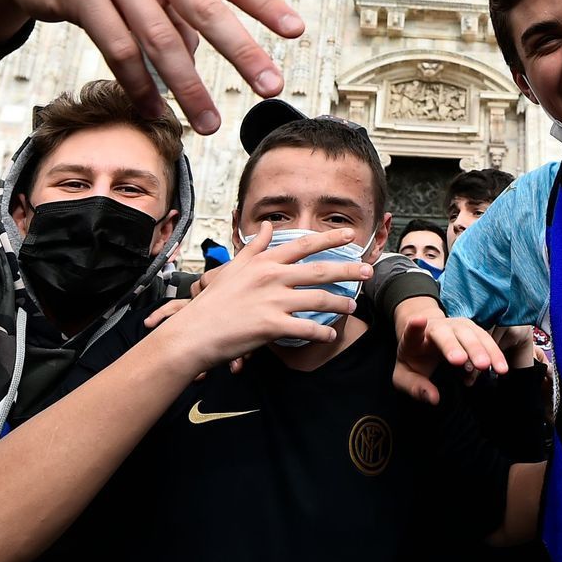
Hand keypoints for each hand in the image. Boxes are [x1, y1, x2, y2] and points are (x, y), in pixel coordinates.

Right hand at [0, 0, 302, 133]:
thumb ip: (177, 8)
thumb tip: (203, 53)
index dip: (265, 5)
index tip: (297, 32)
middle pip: (206, 11)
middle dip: (242, 53)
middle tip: (270, 87)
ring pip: (162, 41)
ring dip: (189, 88)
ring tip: (209, 123)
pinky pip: (120, 51)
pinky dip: (141, 88)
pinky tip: (157, 113)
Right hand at [152, 224, 370, 373]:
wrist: (193, 333)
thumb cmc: (212, 303)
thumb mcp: (233, 269)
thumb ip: (255, 247)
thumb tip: (269, 226)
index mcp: (264, 262)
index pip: (303, 245)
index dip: (329, 239)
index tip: (350, 237)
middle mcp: (271, 277)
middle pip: (320, 270)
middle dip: (348, 270)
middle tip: (368, 271)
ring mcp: (273, 301)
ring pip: (319, 299)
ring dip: (340, 303)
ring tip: (352, 307)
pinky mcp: (272, 326)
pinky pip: (307, 328)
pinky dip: (322, 333)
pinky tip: (331, 335)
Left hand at [392, 304, 506, 405]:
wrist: (425, 339)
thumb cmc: (415, 360)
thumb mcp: (405, 377)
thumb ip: (416, 387)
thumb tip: (434, 398)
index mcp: (415, 339)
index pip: (411, 332)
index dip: (414, 327)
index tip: (418, 320)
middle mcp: (437, 328)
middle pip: (446, 334)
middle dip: (457, 346)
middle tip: (467, 362)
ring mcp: (456, 326)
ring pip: (472, 334)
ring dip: (484, 350)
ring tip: (496, 368)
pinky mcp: (472, 330)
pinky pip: (485, 340)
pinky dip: (494, 353)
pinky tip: (501, 368)